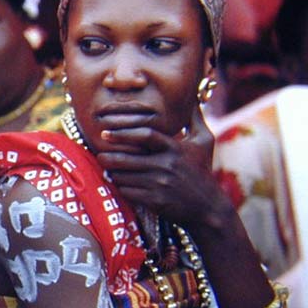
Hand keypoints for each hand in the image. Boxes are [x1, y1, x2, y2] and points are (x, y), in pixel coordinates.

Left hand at [95, 104, 224, 226]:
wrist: (208, 208)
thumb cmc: (203, 171)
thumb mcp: (205, 142)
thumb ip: (194, 119)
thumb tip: (192, 99)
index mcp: (175, 148)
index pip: (145, 135)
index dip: (123, 133)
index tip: (105, 133)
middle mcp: (166, 165)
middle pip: (127, 158)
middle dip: (109, 157)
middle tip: (99, 154)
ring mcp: (160, 184)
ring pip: (124, 176)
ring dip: (113, 173)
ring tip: (108, 169)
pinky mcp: (155, 201)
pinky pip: (128, 192)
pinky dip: (121, 187)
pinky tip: (120, 184)